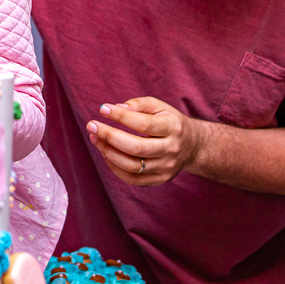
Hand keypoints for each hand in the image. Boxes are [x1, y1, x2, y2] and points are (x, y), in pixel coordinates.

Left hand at [85, 96, 203, 185]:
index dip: (120, 117)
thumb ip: (139, 104)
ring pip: (133, 166)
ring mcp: (167, 167)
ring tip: (94, 138)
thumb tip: (117, 108)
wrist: (193, 145)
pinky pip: (133, 179)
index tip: (102, 109)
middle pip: (136, 148)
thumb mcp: (160, 106)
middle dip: (109, 136)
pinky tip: (106, 153)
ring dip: (108, 152)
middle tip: (91, 126)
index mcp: (173, 127)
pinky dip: (115, 168)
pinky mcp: (160, 179)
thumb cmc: (169, 121)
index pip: (144, 124)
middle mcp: (172, 149)